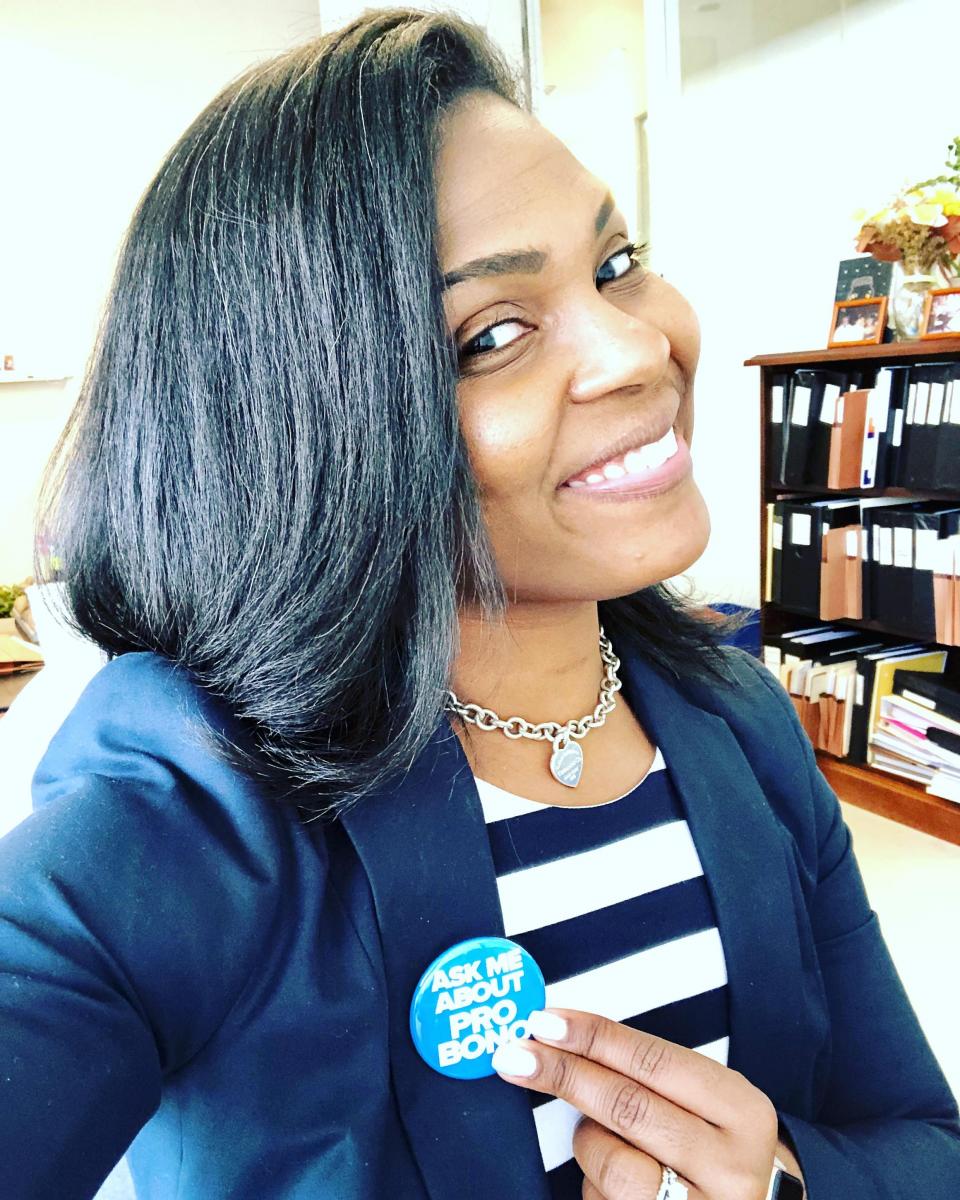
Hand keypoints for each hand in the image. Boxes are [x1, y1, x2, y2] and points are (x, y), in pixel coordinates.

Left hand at [491, 1008, 787, 1198]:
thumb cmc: (714, 1149)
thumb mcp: (707, 1106)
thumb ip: (651, 1076)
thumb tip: (562, 1037)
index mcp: (743, 1113)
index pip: (655, 1062)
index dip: (594, 1037)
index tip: (545, 1021)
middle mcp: (733, 1168)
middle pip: (629, 1108)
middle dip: (564, 1075)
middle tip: (515, 1056)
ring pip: (615, 1166)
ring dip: (591, 1147)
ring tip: (606, 1144)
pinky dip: (596, 1189)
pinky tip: (614, 1189)